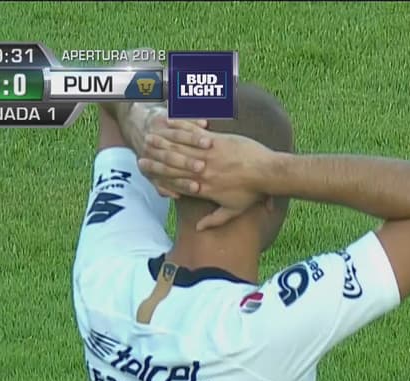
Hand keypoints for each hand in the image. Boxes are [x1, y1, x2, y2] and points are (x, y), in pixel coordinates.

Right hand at [138, 119, 278, 230]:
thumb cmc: (254, 192)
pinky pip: (193, 135)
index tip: (148, 172)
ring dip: (162, 142)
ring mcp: (208, 156)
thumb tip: (199, 228)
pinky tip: (170, 123)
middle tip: (140, 152)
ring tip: (149, 136)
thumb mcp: (234, 210)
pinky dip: (181, 129)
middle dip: (155, 158)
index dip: (160, 177)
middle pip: (172, 165)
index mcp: (204, 189)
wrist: (268, 173)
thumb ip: (215, 219)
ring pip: (179, 149)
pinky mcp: (216, 141)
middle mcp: (202, 173)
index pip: (176, 183)